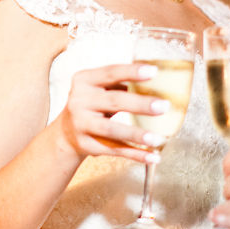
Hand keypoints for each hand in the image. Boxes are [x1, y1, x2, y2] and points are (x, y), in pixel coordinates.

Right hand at [53, 63, 168, 164]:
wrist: (66, 133)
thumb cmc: (91, 104)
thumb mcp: (98, 88)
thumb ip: (119, 82)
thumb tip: (157, 80)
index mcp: (84, 81)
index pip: (110, 73)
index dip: (132, 72)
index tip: (153, 72)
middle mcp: (79, 101)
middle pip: (114, 101)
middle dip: (140, 104)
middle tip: (163, 106)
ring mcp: (81, 124)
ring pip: (111, 130)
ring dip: (136, 134)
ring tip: (156, 139)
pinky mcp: (86, 145)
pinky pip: (114, 150)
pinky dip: (135, 154)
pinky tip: (152, 157)